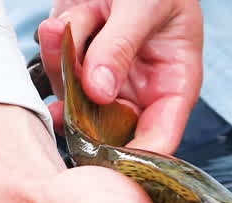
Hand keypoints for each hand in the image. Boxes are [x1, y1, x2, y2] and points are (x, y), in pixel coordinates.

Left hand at [37, 0, 201, 153]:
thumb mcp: (145, 5)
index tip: (106, 157)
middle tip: (75, 79)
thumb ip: (121, 46)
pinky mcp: (78, 62)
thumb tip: (99, 93)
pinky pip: (58, 69)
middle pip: (109, 128)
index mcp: (175, 83)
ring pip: (75, 98)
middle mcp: (140, 89)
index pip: (160, 138)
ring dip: (68, 60)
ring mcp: (106, 78)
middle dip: (86, 106)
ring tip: (81, 17)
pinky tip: (65, 21)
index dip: (135, 157)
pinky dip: (56, 43)